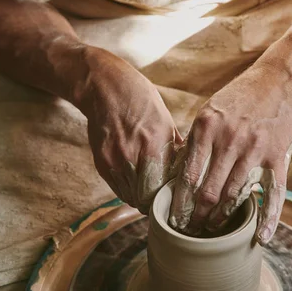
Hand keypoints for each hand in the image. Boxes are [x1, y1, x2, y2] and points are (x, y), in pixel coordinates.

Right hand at [81, 48, 181, 213]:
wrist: (104, 88)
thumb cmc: (140, 100)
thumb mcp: (165, 120)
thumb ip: (175, 148)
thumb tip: (189, 169)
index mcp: (153, 144)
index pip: (163, 187)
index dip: (169, 197)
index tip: (174, 197)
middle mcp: (132, 155)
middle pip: (146, 197)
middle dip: (155, 202)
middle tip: (163, 200)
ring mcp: (114, 160)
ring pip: (130, 196)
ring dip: (141, 199)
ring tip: (150, 194)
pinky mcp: (101, 163)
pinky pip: (117, 189)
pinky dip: (127, 191)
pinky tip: (135, 184)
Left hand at [168, 62, 291, 244]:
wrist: (279, 82)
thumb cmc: (239, 98)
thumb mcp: (209, 111)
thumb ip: (195, 141)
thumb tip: (177, 174)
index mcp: (207, 128)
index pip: (188, 176)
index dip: (180, 203)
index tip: (174, 218)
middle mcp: (230, 140)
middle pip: (209, 191)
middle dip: (196, 216)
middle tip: (190, 230)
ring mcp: (256, 150)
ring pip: (234, 195)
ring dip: (220, 218)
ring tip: (211, 229)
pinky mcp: (278, 157)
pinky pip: (273, 194)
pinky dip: (268, 219)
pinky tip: (260, 238)